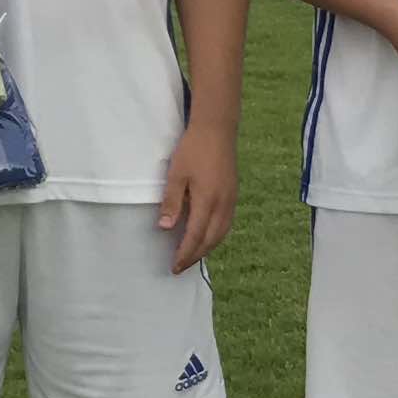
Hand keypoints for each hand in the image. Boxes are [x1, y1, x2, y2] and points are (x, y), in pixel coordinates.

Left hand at [159, 119, 237, 272]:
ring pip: (221, 234)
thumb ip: (172, 202)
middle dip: (195, 256)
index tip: (174, 266)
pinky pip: (226, 224)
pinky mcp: (233, 195)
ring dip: (207, 248)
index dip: (184, 253)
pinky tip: (207, 236)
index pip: (195, 236)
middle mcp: (222, 205)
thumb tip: (165, 228)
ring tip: (193, 256)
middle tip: (180, 266)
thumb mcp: (176, 175)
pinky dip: (216, 236)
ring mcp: (231, 200)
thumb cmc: (193, 149)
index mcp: (207, 201)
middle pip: (210, 240)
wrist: (217, 130)